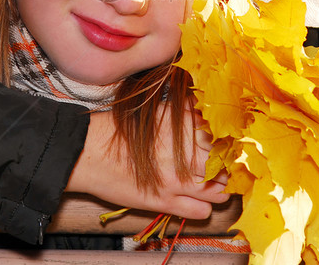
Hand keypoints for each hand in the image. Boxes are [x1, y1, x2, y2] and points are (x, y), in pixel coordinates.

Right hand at [65, 108, 228, 219]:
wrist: (89, 152)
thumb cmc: (118, 130)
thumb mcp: (155, 112)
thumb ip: (183, 111)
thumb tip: (202, 106)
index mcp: (184, 128)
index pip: (224, 137)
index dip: (229, 143)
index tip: (227, 145)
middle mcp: (185, 155)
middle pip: (225, 165)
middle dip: (227, 166)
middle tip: (224, 165)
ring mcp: (176, 180)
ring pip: (219, 191)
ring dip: (220, 188)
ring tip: (215, 185)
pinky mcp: (164, 201)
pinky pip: (201, 211)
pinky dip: (204, 207)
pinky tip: (198, 200)